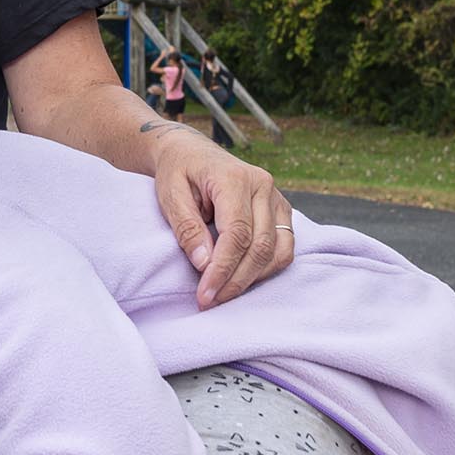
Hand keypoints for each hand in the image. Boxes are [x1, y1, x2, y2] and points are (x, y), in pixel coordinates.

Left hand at [149, 130, 294, 308]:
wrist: (191, 152)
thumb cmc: (178, 172)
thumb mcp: (170, 195)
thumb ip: (187, 228)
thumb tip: (204, 264)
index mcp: (235, 178)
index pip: (237, 233)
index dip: (222, 269)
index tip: (204, 295)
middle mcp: (263, 186)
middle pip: (259, 246)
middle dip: (235, 280)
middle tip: (210, 301)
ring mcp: (276, 197)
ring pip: (276, 251)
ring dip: (252, 279)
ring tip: (223, 294)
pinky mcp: (280, 210)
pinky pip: (284, 247)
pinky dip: (266, 269)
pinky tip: (242, 279)